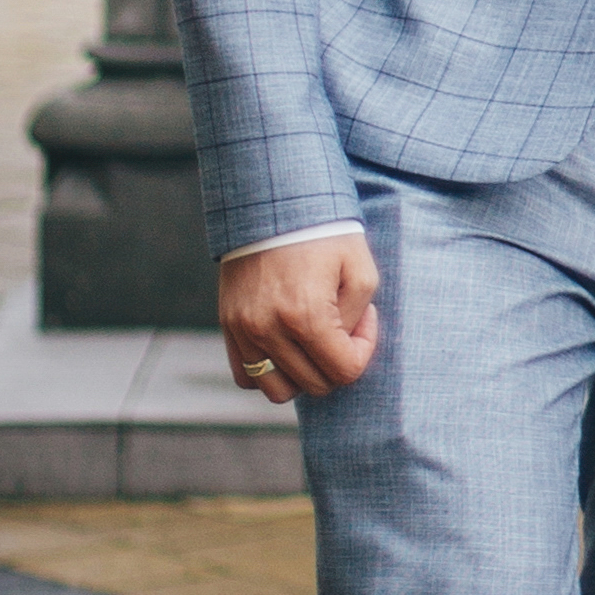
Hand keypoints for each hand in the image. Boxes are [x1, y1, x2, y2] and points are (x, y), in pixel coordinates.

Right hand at [219, 231, 381, 402]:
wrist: (271, 203)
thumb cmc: (324, 233)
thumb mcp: (360, 268)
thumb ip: (359, 318)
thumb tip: (345, 346)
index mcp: (306, 315)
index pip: (345, 371)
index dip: (364, 350)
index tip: (365, 318)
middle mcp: (269, 329)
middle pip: (315, 384)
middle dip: (338, 360)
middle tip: (343, 322)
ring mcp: (244, 330)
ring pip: (278, 390)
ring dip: (303, 375)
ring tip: (314, 341)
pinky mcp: (228, 327)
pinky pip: (247, 377)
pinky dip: (269, 372)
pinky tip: (287, 344)